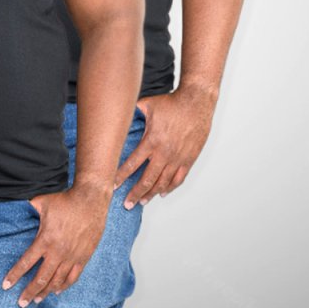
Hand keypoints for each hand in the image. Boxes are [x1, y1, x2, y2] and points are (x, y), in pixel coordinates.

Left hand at [2, 184, 109, 306]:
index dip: (15, 275)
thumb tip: (14, 208)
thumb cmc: (65, 200)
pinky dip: (64, 286)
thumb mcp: (42, 202)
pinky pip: (73, 277)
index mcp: (45, 239)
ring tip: (37, 300)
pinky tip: (57, 291)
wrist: (90, 200)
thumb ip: (28, 209)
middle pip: (41, 278)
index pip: (26, 262)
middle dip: (29, 292)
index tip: (6, 286)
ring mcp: (72, 256)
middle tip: (21, 303)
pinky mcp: (84, 257)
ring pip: (57, 281)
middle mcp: (58, 252)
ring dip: (45, 292)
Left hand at [114, 84, 218, 207]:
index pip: (132, 164)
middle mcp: (164, 153)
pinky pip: (178, 178)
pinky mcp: (189, 159)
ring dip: (151, 193)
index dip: (121, 176)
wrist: (196, 103)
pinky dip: (170, 188)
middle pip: (147, 179)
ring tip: (142, 202)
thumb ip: (132, 112)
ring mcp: (178, 158)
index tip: (113, 186)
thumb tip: (119, 113)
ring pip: (163, 182)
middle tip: (127, 204)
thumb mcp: (147, 104)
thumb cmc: (172, 103)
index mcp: (152, 141)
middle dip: (135, 193)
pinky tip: (163, 193)